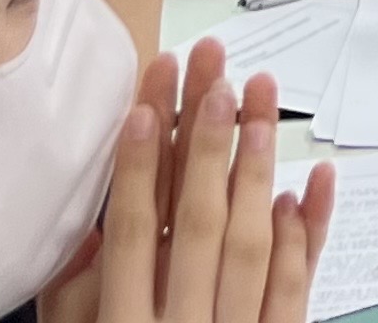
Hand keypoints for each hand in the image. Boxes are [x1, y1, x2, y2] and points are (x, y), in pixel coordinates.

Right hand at [94, 43, 327, 322]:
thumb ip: (75, 303)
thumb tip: (84, 236)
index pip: (129, 236)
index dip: (138, 169)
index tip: (146, 107)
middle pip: (197, 224)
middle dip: (208, 145)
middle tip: (218, 77)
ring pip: (252, 245)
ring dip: (258, 169)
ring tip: (262, 105)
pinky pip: (294, 293)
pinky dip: (302, 238)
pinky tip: (302, 189)